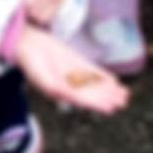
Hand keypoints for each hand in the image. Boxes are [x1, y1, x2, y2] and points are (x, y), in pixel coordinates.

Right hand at [14, 26, 129, 113]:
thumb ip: (56, 88)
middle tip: (124, 102)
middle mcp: (70, 85)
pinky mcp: (76, 62)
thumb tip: (69, 96)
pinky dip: (103, 76)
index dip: (97, 104)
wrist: (28, 44)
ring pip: (95, 83)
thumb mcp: (42, 78)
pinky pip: (92, 71)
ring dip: (109, 89)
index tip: (111, 108)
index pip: (83, 100)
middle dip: (108, 98)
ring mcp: (74, 73)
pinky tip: (113, 80)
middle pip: (92, 93)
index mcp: (61, 92)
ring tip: (124, 93)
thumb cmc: (32, 63)